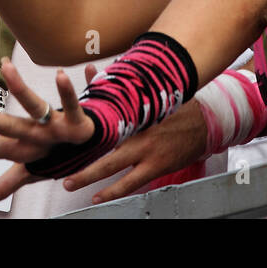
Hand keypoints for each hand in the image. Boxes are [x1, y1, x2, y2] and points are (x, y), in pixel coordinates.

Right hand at [0, 58, 94, 202]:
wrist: (97, 152)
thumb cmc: (58, 158)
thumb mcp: (26, 173)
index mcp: (19, 149)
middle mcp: (34, 139)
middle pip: (5, 127)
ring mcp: (56, 131)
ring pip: (35, 108)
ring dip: (21, 88)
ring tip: (7, 67)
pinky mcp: (78, 123)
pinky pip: (73, 104)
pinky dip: (67, 90)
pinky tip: (59, 73)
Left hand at [63, 91, 208, 203]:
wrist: (205, 122)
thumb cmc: (173, 104)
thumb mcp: (146, 92)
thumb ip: (115, 85)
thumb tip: (88, 70)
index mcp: (134, 112)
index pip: (102, 118)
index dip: (81, 124)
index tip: (60, 127)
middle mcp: (138, 133)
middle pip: (103, 146)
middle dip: (80, 154)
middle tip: (60, 164)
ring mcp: (147, 152)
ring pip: (114, 168)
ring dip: (91, 177)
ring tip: (71, 183)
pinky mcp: (157, 166)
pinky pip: (131, 183)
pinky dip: (114, 191)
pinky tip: (98, 197)